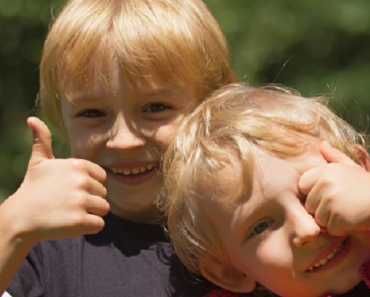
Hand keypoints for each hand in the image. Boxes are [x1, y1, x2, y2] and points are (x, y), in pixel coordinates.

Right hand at [2, 117, 109, 243]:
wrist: (20, 218)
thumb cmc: (33, 189)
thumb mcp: (38, 162)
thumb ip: (42, 141)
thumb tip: (32, 119)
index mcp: (78, 165)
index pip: (102, 178)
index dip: (89, 186)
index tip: (71, 190)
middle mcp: (81, 181)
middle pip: (104, 194)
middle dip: (89, 200)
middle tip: (67, 203)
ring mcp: (81, 201)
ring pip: (104, 209)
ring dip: (90, 214)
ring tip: (69, 212)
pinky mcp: (80, 221)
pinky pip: (99, 225)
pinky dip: (88, 227)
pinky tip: (71, 223)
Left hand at [298, 141, 369, 235]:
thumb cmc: (368, 186)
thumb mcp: (352, 168)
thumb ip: (335, 156)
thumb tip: (322, 144)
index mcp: (325, 171)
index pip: (303, 185)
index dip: (314, 193)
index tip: (330, 194)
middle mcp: (326, 183)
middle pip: (309, 205)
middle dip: (323, 209)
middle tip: (343, 205)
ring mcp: (332, 200)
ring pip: (319, 219)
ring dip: (332, 221)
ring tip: (349, 212)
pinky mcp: (339, 217)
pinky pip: (330, 229)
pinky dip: (341, 230)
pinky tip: (354, 221)